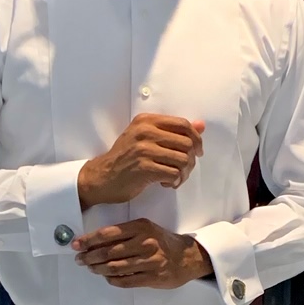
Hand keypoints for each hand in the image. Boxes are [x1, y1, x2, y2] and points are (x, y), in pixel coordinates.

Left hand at [73, 219, 211, 288]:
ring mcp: (150, 261)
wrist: (187, 257)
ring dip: (98, 269)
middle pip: (109, 251)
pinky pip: (126, 280)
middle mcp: (145, 242)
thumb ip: (123, 235)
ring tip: (91, 268)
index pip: (108, 233)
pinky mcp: (153, 277)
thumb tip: (94, 243)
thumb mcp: (145, 230)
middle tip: (80, 260)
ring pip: (115, 267)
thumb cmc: (161, 242)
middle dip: (90, 256)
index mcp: (140, 227)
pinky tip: (107, 277)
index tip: (76, 244)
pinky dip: (113, 280)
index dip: (89, 240)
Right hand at [78, 114, 204, 208]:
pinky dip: (174, 181)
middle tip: (184, 169)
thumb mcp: (146, 138)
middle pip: (186, 143)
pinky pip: (173, 174)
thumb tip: (201, 125)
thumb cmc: (126, 158)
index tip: (197, 151)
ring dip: (184, 173)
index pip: (183, 124)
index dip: (196, 139)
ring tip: (175, 178)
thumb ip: (173, 131)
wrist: (102, 177)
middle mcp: (145, 132)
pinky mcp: (144, 168)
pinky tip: (166, 183)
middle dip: (191, 159)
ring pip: (182, 159)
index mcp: (146, 121)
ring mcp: (144, 150)